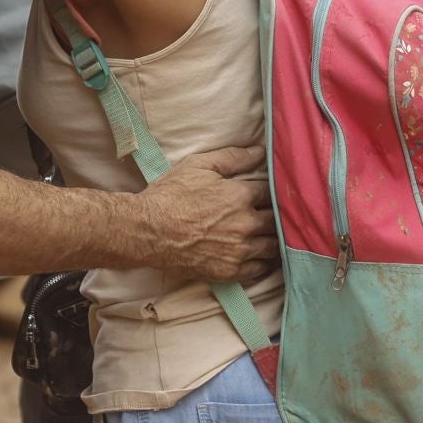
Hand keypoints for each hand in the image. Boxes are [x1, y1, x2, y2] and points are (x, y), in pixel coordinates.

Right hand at [140, 146, 276, 282]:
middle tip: (275, 213)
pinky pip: (259, 269)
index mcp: (240, 195)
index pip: (270, 191)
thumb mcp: (198, 165)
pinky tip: (262, 256)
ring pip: (273, 246)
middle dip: (276, 215)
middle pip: (276, 220)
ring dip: (274, 238)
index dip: (271, 190)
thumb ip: (232, 157)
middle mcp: (245, 224)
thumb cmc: (169, 195)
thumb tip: (260, 151)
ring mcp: (238, 250)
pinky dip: (264, 262)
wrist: (146, 231)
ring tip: (272, 234)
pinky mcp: (229, 271)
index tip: (270, 192)